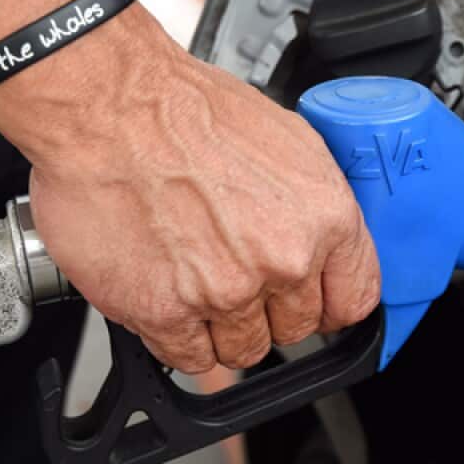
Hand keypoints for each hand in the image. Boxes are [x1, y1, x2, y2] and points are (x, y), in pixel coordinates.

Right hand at [0, 6, 380, 372]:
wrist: (109, 104)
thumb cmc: (187, 109)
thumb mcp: (290, 141)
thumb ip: (314, 207)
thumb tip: (321, 244)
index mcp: (324, 218)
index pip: (354, 298)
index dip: (328, 303)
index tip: (311, 302)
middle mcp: (282, 260)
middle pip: (296, 329)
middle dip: (268, 310)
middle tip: (234, 274)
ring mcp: (225, 291)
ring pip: (244, 351)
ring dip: (222, 327)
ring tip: (195, 279)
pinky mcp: (166, 311)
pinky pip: (190, 359)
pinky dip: (178, 338)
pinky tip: (168, 295)